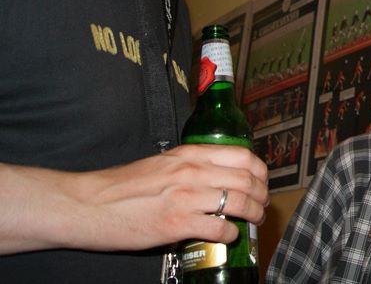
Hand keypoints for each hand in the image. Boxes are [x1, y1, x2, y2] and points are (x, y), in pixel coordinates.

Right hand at [73, 144, 269, 249]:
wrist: (87, 204)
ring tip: (253, 219)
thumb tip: (214, 179)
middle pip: (247, 179)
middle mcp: (192, 172)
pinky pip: (220, 227)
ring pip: (239, 202)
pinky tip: (229, 235)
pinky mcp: (177, 223)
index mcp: (189, 155)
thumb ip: (189, 167)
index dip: (260, 170)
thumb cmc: (120, 187)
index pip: (242, 155)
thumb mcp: (161, 164)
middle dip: (262, 194)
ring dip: (253, 213)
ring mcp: (186, 197)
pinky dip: (231, 233)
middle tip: (262, 205)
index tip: (263, 181)